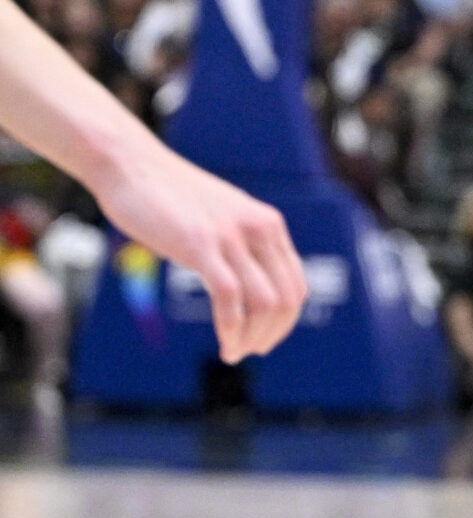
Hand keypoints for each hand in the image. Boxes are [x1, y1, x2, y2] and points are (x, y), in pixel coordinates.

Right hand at [91, 140, 304, 361]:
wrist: (130, 165)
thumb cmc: (169, 196)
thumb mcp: (220, 217)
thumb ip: (238, 243)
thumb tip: (244, 276)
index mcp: (269, 225)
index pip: (296, 284)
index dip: (286, 320)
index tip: (264, 338)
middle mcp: (260, 230)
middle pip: (287, 299)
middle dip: (273, 334)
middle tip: (250, 350)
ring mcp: (232, 237)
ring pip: (265, 303)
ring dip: (252, 337)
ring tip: (234, 352)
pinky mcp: (201, 245)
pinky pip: (230, 298)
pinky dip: (231, 329)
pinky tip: (224, 344)